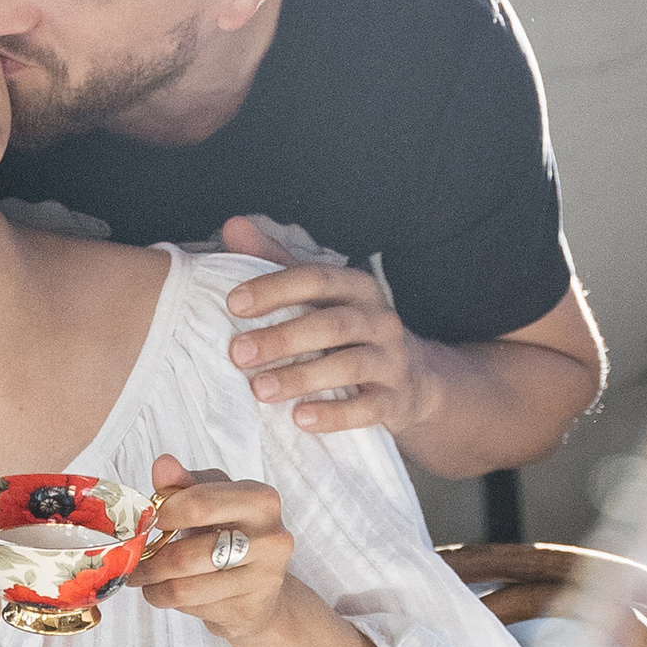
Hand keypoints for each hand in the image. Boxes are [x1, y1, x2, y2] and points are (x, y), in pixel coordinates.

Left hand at [136, 457, 297, 643]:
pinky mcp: (249, 610)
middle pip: (187, 555)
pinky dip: (170, 600)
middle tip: (133, 558)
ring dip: (153, 584)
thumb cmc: (232, 533)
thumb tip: (163, 465)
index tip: (147, 520)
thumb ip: (184, 484)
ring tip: (143, 576)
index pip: (198, 504)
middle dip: (150, 560)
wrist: (263, 587)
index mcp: (262, 501)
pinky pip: (192, 607)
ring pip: (184, 587)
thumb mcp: (213, 499)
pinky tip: (169, 590)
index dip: (162, 514)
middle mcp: (271, 539)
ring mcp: (262, 579)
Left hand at [221, 216, 432, 440]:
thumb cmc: (348, 330)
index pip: (317, 279)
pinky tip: (301, 419)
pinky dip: (334, 414)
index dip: (275, 289)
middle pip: (332, 324)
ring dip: (302, 377)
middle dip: (283, 338)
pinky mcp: (396, 399)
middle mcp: (379, 319)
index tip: (233, 304)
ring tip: (260, 389)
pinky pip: (368, 408)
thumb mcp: (319, 295)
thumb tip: (234, 226)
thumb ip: (276, 262)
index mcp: (357, 288)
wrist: (412, 379)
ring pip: (349, 365)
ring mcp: (391, 360)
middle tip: (237, 353)